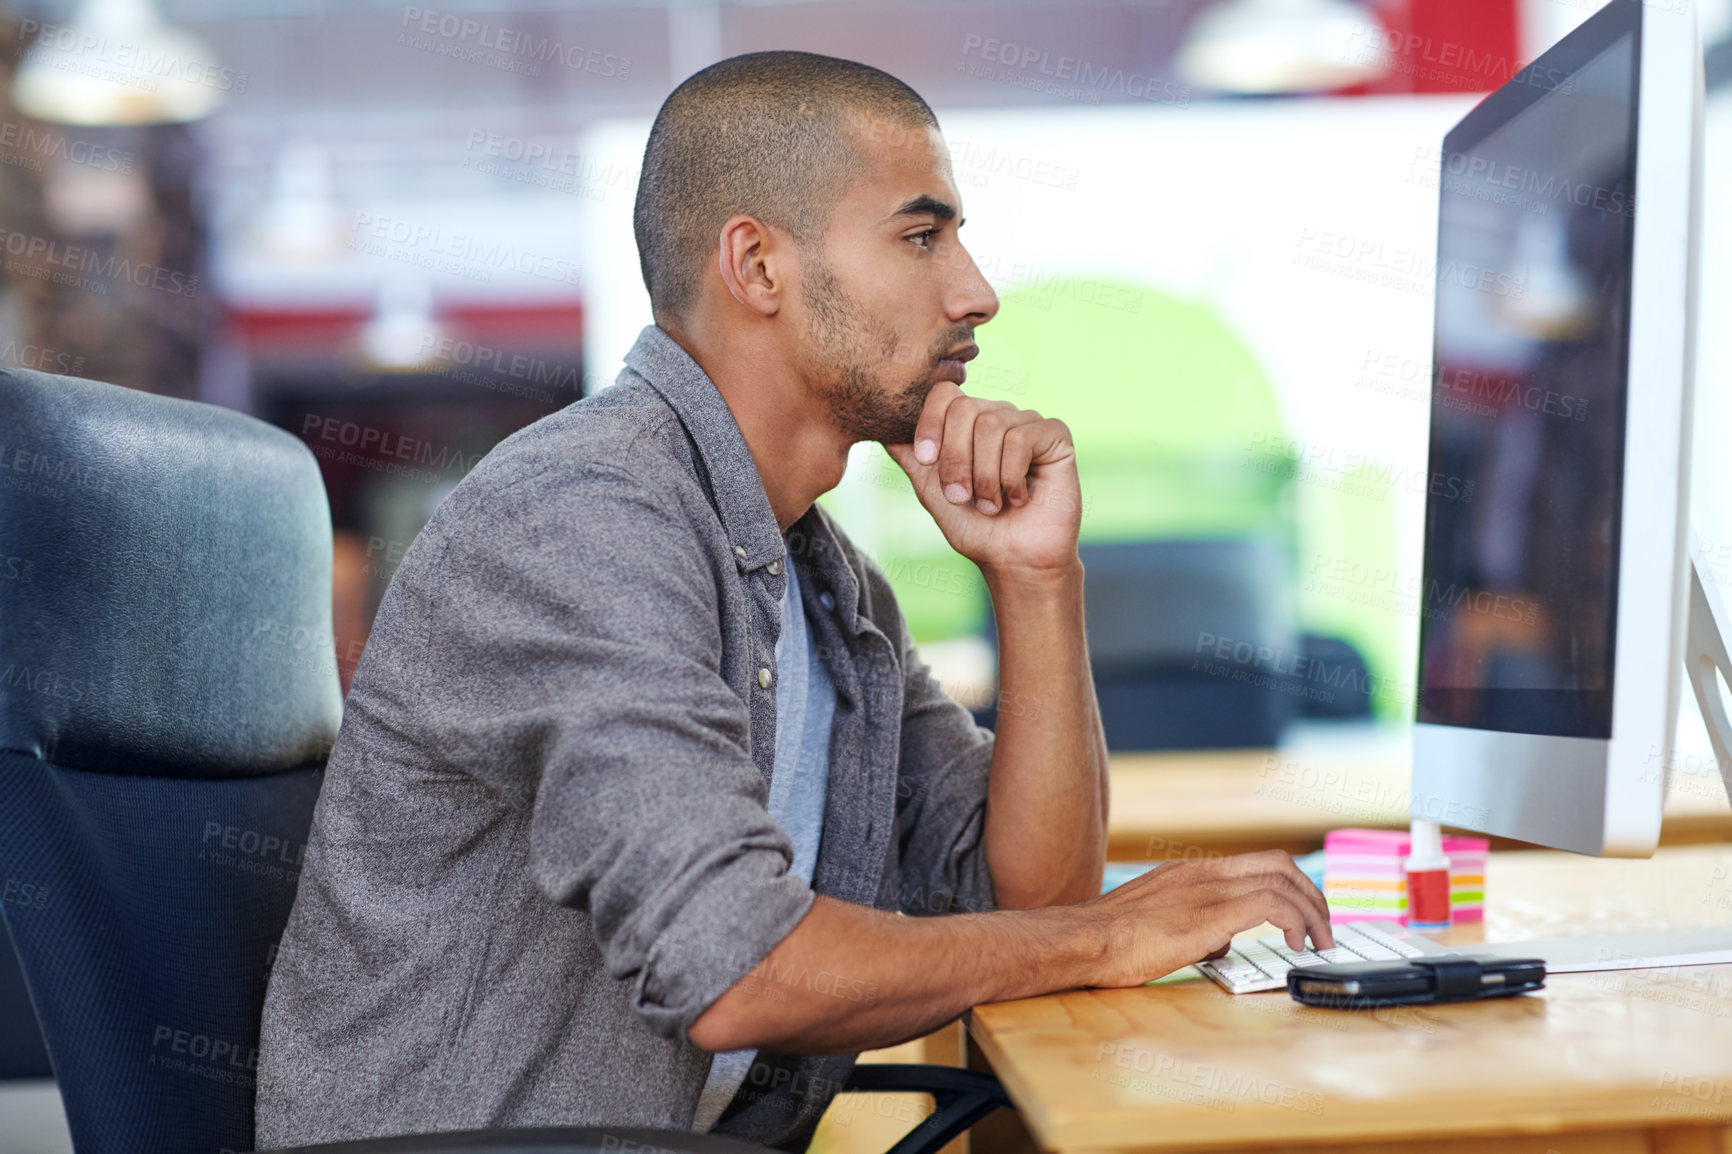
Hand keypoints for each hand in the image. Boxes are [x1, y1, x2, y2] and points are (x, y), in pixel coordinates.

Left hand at [885, 383, 1081, 577]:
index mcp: (968, 423)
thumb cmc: (974, 527)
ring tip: (991, 505)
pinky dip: (1011, 478)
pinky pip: (1021, 439)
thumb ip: (910, 456)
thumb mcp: (931, 489)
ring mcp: (1028, 422)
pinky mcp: (1055, 435)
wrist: (1012, 559)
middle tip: (961, 496)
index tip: (926, 460)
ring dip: (984, 476)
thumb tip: (883, 428)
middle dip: (956, 459)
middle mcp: (998, 415)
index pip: (944, 393)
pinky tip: (1019, 498)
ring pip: (992, 425)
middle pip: (965, 407)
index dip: (930, 422)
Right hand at [1081, 850, 1335, 986]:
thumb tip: (1224, 939)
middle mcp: (1203, 873)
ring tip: (1318, 941)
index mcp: (1191, 872)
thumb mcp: (1159, 920)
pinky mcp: (1210, 914)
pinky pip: (1270, 903)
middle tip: (1323, 928)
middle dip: (1312, 895)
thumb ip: (1197, 923)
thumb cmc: (1112, 940)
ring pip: (1282, 879)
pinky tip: (1296, 945)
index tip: (1305, 915)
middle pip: (1279, 863)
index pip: (1258, 862)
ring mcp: (1207, 890)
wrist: (1085, 940)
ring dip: (1313, 911)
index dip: (1292, 886)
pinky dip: (1295, 921)